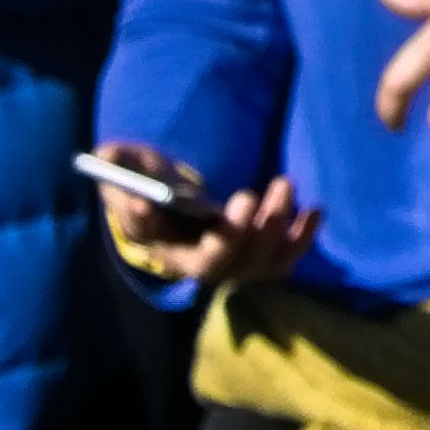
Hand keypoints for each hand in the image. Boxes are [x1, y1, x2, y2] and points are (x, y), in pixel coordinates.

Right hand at [95, 146, 313, 291]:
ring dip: (275, 230)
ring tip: (283, 185)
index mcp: (163, 247)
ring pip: (258, 264)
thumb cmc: (148, 181)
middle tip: (246, 195)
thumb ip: (117, 165)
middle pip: (221, 265)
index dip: (169, 234)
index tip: (155, 206)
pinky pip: (285, 259)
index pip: (163, 247)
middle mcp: (199, 264)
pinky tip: (314, 209)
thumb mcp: (125, 169)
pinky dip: (302, 238)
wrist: (173, 197)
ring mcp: (233, 262)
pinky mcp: (259, 252)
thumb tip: (115, 165)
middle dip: (237, 234)